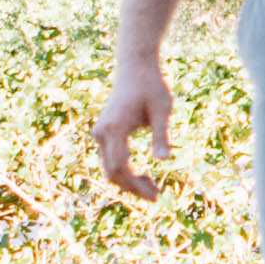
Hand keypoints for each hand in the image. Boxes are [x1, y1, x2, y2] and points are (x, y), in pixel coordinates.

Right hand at [95, 57, 173, 198]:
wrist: (135, 66)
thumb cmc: (151, 85)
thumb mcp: (162, 110)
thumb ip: (161, 135)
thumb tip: (164, 160)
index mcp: (114, 127)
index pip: (120, 167)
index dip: (135, 186)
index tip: (154, 196)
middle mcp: (102, 132)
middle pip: (112, 172)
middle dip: (133, 188)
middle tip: (157, 196)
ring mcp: (100, 133)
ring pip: (110, 168)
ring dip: (129, 181)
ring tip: (153, 188)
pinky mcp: (104, 132)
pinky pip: (111, 160)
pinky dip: (125, 171)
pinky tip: (143, 176)